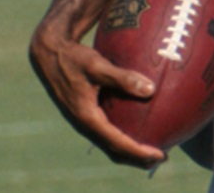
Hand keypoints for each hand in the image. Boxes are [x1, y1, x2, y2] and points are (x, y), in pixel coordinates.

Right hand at [29, 27, 166, 167]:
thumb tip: (151, 90)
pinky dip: (124, 136)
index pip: (116, 143)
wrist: (50, 55)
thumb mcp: (97, 66)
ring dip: (131, 150)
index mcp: (86, 117)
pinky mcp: (86, 114)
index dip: (138, 152)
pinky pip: (108, 132)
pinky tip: (139, 126)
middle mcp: (85, 124)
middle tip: (163, 157)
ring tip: (153, 148)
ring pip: (110, 143)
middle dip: (137, 158)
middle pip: (114, 150)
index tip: (159, 154)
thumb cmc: (74, 58)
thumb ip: (123, 78)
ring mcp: (84, 121)